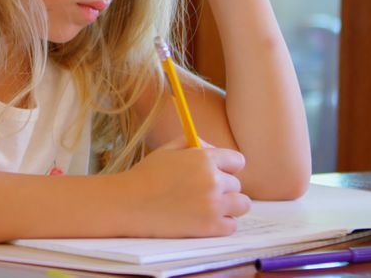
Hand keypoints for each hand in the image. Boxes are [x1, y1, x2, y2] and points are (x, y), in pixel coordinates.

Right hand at [120, 139, 250, 237]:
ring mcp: (213, 205)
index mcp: (203, 158)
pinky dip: (222, 224)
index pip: (238, 161)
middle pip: (237, 185)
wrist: (128, 204)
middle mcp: (212, 180)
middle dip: (223, 188)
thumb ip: (193, 143)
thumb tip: (213, 149)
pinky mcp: (210, 227)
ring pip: (242, 205)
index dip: (227, 168)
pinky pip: (232, 225)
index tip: (218, 174)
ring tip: (208, 207)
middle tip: (202, 193)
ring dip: (229, 206)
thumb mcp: (167, 150)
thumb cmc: (145, 176)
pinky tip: (203, 220)